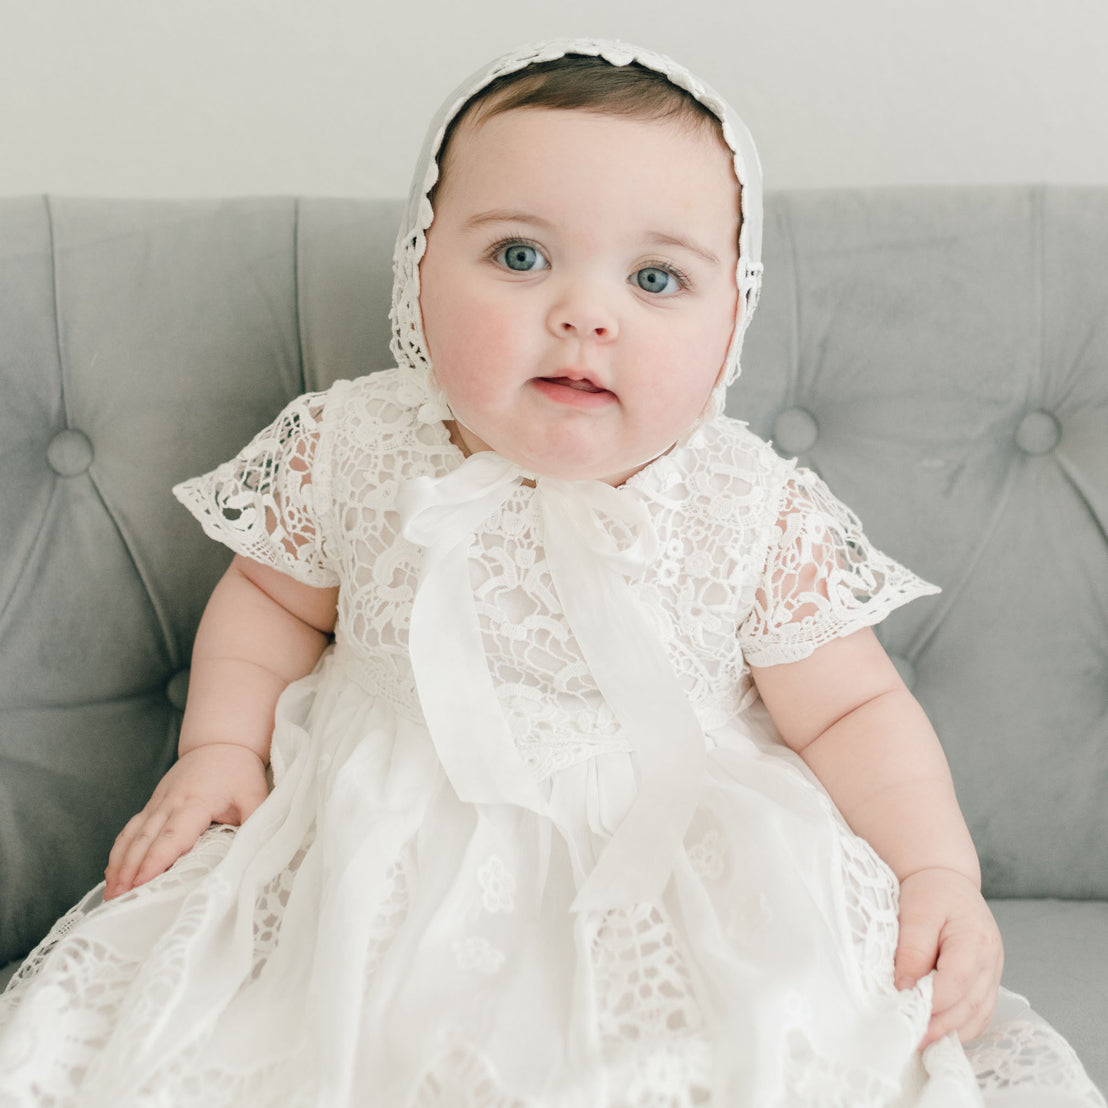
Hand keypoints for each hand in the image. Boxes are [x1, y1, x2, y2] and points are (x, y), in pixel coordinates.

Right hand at [104, 744, 268, 899]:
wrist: (219, 743)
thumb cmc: (238, 772)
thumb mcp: (255, 795)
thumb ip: (256, 823)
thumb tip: (255, 853)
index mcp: (196, 801)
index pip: (173, 835)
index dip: (156, 860)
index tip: (141, 884)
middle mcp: (171, 802)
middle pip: (145, 839)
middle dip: (130, 871)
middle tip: (118, 900)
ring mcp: (158, 802)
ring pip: (133, 835)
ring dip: (119, 864)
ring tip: (111, 894)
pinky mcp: (153, 804)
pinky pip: (131, 829)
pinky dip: (120, 850)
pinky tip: (113, 872)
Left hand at [894, 867, 1003, 1047]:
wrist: (946, 879)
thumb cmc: (930, 891)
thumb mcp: (916, 912)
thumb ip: (912, 951)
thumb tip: (905, 988)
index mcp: (976, 939)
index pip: (958, 980)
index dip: (932, 1001)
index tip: (905, 1012)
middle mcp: (991, 960)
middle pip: (970, 1005)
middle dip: (939, 1026)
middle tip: (909, 1038)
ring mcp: (993, 973)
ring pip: (978, 1015)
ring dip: (950, 1032)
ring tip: (920, 1041)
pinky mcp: (987, 981)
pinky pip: (979, 1013)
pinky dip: (960, 1027)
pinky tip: (938, 1032)